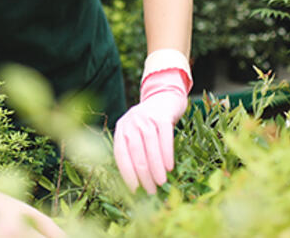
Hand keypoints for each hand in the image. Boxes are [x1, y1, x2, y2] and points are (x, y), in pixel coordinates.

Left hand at [113, 66, 189, 193]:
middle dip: (143, 173)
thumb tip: (138, 183)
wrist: (165, 98)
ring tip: (161, 182)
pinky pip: (165, 136)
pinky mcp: (162, 115)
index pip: (120, 153)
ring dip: (155, 166)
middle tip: (150, 191)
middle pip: (135, 150)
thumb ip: (134, 152)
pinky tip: (169, 167)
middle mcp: (131, 121)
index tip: (134, 190)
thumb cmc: (150, 124)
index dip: (126, 172)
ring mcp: (146, 116)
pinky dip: (166, 153)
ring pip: (150, 144)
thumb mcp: (137, 133)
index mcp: (121, 128)